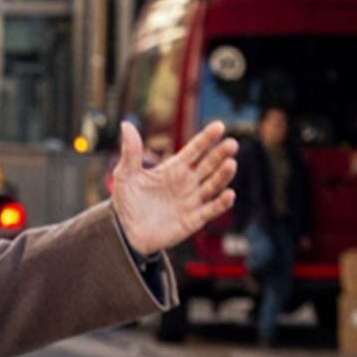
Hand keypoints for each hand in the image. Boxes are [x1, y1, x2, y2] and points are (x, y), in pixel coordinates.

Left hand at [112, 120, 237, 255]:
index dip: (206, 138)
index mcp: (174, 168)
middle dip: (220, 154)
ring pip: (213, 185)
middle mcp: (187, 182)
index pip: (194, 150)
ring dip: (223, 175)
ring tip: (231, 164)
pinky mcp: (193, 220)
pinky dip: (221, 203)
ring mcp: (192, 201)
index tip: (219, 126)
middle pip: (208, 165)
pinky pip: (211, 210)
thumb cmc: (126, 202)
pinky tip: (229, 194)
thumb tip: (126, 124)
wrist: (125, 232)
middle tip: (232, 144)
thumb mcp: (125, 175)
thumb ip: (130, 152)